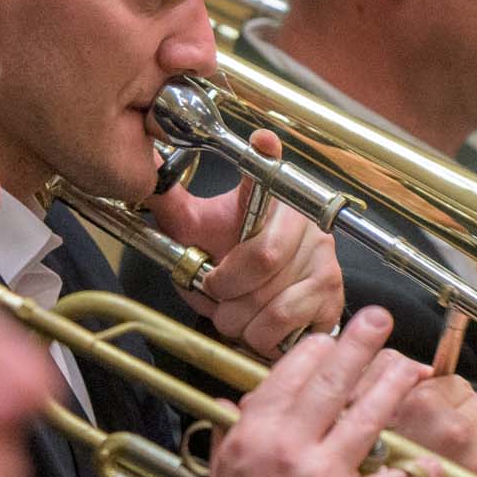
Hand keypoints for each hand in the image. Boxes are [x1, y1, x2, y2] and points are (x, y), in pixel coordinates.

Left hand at [155, 154, 344, 358]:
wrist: (261, 299)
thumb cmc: (230, 262)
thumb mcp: (198, 233)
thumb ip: (173, 208)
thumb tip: (143, 176)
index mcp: (269, 200)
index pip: (269, 172)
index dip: (267, 156)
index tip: (262, 140)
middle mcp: (303, 224)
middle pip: (261, 259)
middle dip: (225, 289)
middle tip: (215, 292)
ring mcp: (324, 259)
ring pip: (273, 301)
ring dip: (239, 319)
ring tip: (234, 314)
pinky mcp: (332, 294)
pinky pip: (286, 323)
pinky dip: (260, 336)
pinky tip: (259, 325)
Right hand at [194, 309, 437, 476]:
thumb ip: (234, 436)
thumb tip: (235, 402)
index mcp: (251, 436)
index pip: (287, 375)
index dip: (316, 351)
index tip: (332, 338)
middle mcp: (286, 448)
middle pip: (331, 383)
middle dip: (359, 345)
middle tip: (380, 319)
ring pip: (369, 417)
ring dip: (394, 387)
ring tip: (412, 366)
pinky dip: (415, 472)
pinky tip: (430, 465)